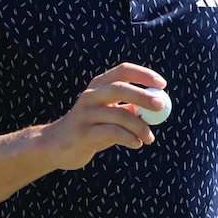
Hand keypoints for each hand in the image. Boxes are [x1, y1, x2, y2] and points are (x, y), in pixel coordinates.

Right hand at [38, 62, 167, 170]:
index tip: (162, 85)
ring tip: (149, 138)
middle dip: (143, 96)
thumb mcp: (109, 115)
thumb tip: (158, 105)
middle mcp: (90, 96)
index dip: (144, 75)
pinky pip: (112, 133)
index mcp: (98, 86)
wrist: (55, 146)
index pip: (122, 71)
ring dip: (140, 126)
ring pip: (119, 114)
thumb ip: (129, 109)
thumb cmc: (90, 129)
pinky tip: (136, 144)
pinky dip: (129, 138)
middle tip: (161, 106)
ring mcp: (84, 114)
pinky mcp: (82, 133)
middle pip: (119, 88)